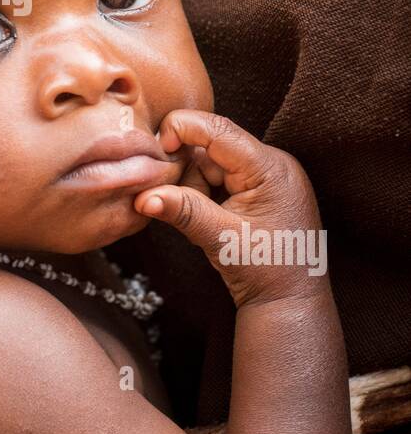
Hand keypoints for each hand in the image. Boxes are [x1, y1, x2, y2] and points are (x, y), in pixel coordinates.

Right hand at [133, 111, 326, 308]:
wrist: (291, 303)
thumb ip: (183, 211)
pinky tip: (208, 218)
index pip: (219, 130)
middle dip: (187, 171)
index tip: (158, 149)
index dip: (183, 129)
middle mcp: (271, 164)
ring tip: (204, 222)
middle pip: (210, 147)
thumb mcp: (222, 239)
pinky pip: (218, 177)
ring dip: (194, 186)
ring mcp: (265, 176)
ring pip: (210, 163)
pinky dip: (203, 193)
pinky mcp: (256, 189)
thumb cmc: (267, 272)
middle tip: (175, 200)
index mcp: (270, 168)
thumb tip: (142, 197)